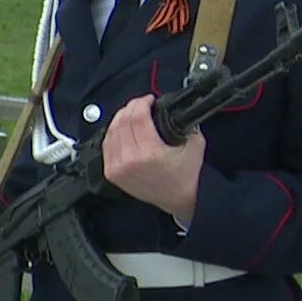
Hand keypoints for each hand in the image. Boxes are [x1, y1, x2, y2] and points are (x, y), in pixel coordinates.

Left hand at [102, 94, 203, 221]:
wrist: (180, 200)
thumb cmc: (187, 177)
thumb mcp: (194, 146)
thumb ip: (186, 125)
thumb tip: (172, 110)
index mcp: (150, 152)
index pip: (138, 117)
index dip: (142, 103)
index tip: (148, 100)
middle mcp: (130, 160)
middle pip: (122, 121)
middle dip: (131, 107)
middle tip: (140, 105)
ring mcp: (118, 167)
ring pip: (111, 131)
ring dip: (120, 118)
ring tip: (131, 114)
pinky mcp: (112, 173)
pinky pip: (106, 145)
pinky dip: (112, 133)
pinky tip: (121, 129)